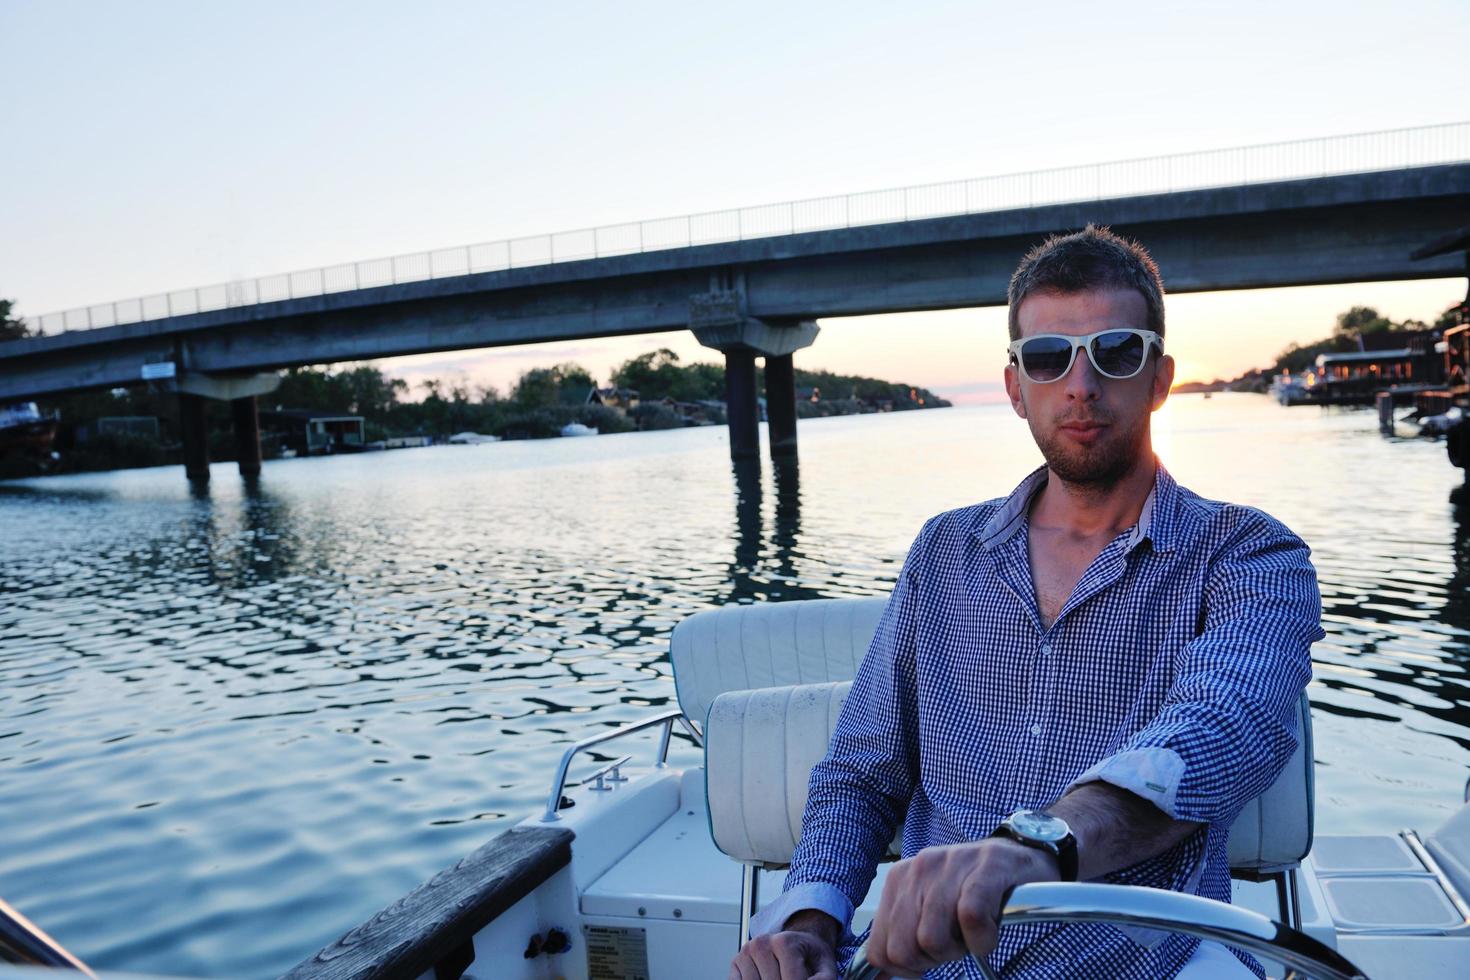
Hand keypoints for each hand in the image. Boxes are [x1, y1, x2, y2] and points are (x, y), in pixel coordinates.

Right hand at [730, 909, 841, 979]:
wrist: (796, 942)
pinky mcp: (735, 964)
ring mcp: (745, 953)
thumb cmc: (809, 956)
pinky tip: (766, 978)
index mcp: (784, 942)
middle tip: (793, 977)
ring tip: (781, 977)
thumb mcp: (825, 966)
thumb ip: (824, 979)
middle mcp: (761, 944)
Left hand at [867, 838, 1059, 977]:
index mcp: (899, 879)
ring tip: (973, 932)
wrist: (1023, 857)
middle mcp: (919, 867)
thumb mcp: (929, 907)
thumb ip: (902, 934)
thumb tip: (881, 975)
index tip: (929, 959)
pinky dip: (982, 939)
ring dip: (959, 949)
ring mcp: (951, 864)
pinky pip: (970, 919)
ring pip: (932, 938)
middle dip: (932, 960)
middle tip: (955, 943)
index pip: (878, 949)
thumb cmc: (974, 890)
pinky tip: (989, 930)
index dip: (905, 968)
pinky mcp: (986, 868)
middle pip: (903, 949)